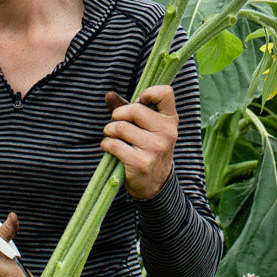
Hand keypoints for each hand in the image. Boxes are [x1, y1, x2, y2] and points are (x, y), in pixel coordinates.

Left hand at [103, 86, 178, 200]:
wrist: (155, 183)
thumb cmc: (148, 148)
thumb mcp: (146, 127)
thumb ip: (129, 109)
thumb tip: (108, 95)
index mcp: (170, 120)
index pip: (166, 93)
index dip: (149, 93)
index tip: (139, 102)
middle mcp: (167, 133)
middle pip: (135, 109)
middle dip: (118, 115)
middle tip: (116, 123)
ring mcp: (155, 148)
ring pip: (121, 128)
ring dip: (109, 131)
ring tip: (111, 136)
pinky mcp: (141, 162)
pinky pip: (114, 145)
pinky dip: (106, 144)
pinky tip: (110, 148)